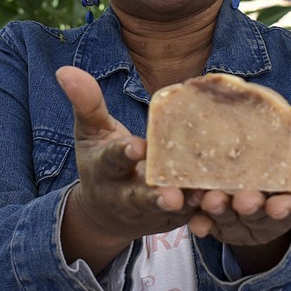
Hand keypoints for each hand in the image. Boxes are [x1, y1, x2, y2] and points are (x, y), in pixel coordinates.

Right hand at [56, 66, 191, 248]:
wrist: (108, 214)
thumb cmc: (101, 162)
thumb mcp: (91, 132)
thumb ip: (86, 103)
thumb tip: (65, 70)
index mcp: (105, 171)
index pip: (112, 161)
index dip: (123, 155)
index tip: (135, 147)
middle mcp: (126, 196)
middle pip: (140, 197)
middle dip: (154, 196)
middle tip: (170, 195)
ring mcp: (152, 212)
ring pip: (170, 212)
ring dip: (187, 206)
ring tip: (202, 198)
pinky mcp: (176, 220)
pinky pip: (193, 217)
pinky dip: (207, 212)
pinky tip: (225, 199)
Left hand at [186, 142, 290, 265]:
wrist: (258, 169)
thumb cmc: (282, 157)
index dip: (286, 207)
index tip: (277, 207)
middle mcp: (266, 217)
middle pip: (257, 215)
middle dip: (250, 208)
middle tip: (243, 201)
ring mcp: (240, 223)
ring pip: (229, 219)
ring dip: (220, 211)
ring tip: (211, 199)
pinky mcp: (216, 223)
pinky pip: (207, 224)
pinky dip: (201, 222)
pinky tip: (195, 220)